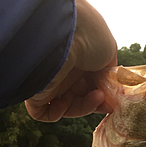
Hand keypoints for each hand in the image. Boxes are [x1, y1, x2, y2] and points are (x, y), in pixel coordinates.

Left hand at [25, 0, 116, 121]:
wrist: (61, 33)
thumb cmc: (88, 34)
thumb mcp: (109, 50)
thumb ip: (109, 72)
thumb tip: (108, 90)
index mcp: (77, 54)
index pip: (89, 80)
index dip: (102, 91)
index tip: (112, 97)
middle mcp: (62, 66)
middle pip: (79, 95)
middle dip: (94, 101)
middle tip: (104, 99)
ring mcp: (48, 79)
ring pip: (66, 106)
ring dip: (84, 107)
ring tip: (96, 97)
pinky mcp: (34, 91)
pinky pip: (43, 112)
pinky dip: (57, 114)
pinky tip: (66, 103)